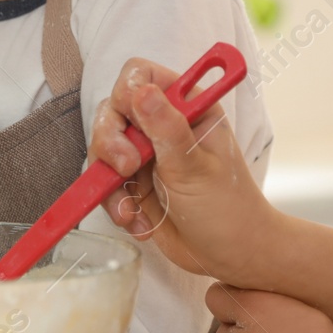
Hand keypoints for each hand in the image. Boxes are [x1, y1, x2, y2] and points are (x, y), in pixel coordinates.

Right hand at [89, 57, 278, 284]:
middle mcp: (163, 124)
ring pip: (102, 147)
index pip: (142, 75)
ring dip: (110, 181)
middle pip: (112, 110)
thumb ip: (167, 130)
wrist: (231, 256)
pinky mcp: (133, 182)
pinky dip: (115, 204)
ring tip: (132, 209)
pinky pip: (104, 183)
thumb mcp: (196, 168)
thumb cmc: (229, 210)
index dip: (128, 92)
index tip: (133, 121)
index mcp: (188, 107)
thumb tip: (142, 92)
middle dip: (111, 142)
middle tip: (129, 168)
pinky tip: (138, 222)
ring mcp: (146, 153)